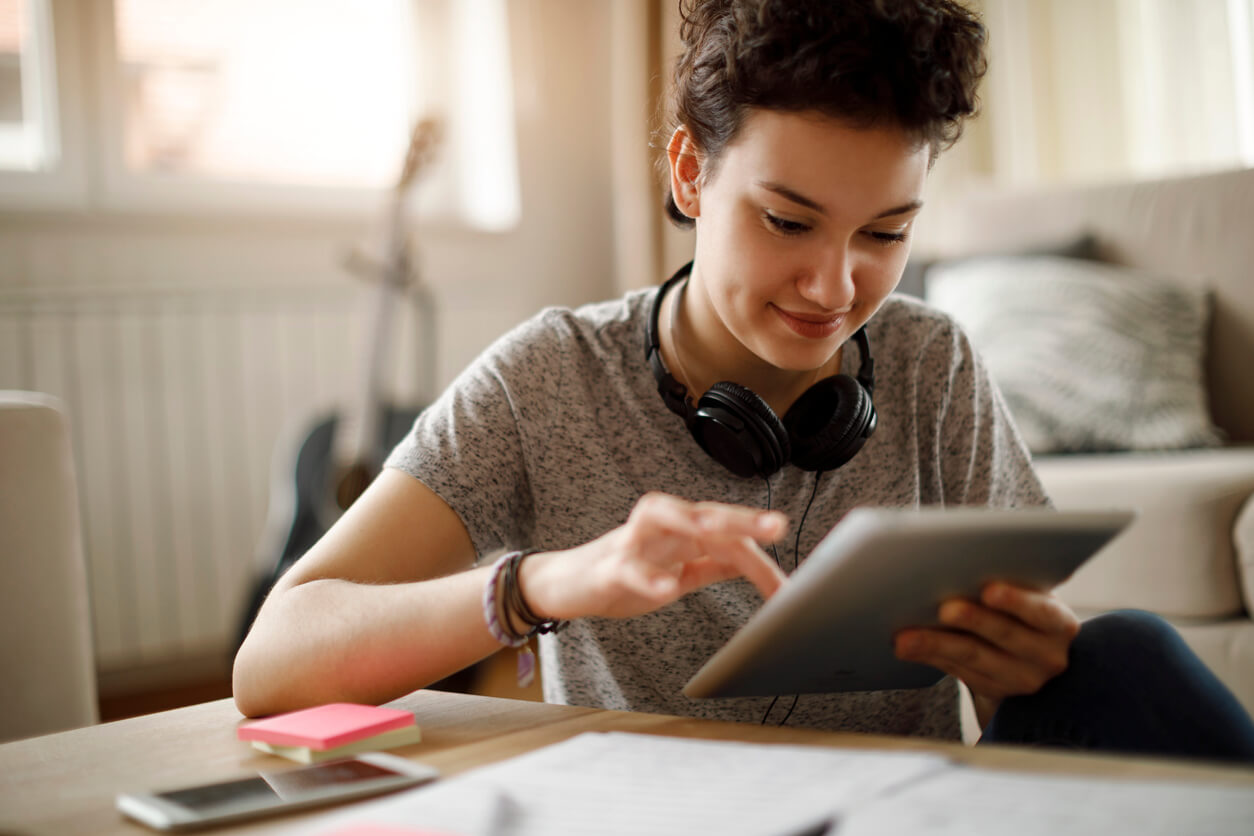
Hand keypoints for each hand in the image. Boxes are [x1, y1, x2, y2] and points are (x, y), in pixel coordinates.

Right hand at [520, 492, 788, 621]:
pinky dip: (648, 576)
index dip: (759, 560)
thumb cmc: (622, 573)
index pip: (727, 537)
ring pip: (660, 519)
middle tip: (777, 525)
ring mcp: (631, 543)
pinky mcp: (607, 568)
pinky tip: (667, 586)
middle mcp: (659, 528)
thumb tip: (753, 558)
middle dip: (740, 518)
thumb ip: (713, 562)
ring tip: (718, 529)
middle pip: (701, 513)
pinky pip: (627, 567)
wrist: (563, 585)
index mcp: (681, 531)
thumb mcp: (678, 569)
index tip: (787, 589)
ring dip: (689, 520)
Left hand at [893, 582, 1079, 727]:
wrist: (1026, 652)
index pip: (1042, 612)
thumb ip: (1005, 583)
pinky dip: (932, 657)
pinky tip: (908, 647)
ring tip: (905, 637)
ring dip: (936, 645)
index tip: (989, 590)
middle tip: (943, 609)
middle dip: (972, 620)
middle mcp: (1047, 656)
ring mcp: (1022, 679)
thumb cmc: (1020, 608)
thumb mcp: (1026, 595)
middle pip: (1005, 636)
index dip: (1017, 601)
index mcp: (1058, 623)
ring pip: (975, 659)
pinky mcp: (994, 691)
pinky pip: (959, 672)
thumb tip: (957, 565)